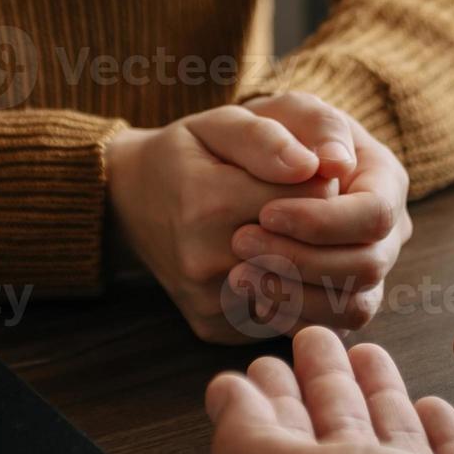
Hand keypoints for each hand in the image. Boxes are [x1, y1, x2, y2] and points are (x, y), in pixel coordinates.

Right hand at [106, 107, 335, 342]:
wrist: (130, 201)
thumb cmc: (186, 155)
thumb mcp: (220, 124)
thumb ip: (268, 138)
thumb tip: (321, 167)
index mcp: (210, 203)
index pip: (314, 198)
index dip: (323, 182)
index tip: (308, 172)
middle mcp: (205, 262)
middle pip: (311, 250)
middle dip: (321, 227)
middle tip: (304, 204)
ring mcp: (209, 302)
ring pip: (304, 292)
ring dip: (311, 264)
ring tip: (290, 234)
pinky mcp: (215, 328)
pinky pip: (280, 317)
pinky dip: (291, 293)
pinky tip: (274, 266)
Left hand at [206, 327, 453, 453]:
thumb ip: (256, 446)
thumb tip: (222, 399)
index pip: (284, 445)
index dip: (271, 402)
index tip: (264, 360)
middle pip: (337, 436)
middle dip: (321, 385)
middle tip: (311, 338)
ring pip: (393, 442)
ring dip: (375, 395)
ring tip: (367, 351)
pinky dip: (440, 432)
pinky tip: (436, 406)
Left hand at [225, 94, 412, 334]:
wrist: (219, 178)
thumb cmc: (252, 139)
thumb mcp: (272, 111)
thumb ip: (305, 123)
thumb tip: (333, 164)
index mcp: (382, 178)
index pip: (374, 213)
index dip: (322, 221)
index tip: (265, 213)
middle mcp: (384, 232)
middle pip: (368, 266)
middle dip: (302, 259)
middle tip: (240, 241)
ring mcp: (364, 274)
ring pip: (353, 308)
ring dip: (296, 295)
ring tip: (238, 274)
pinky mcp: (335, 305)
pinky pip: (327, 328)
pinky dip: (289, 317)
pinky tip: (250, 294)